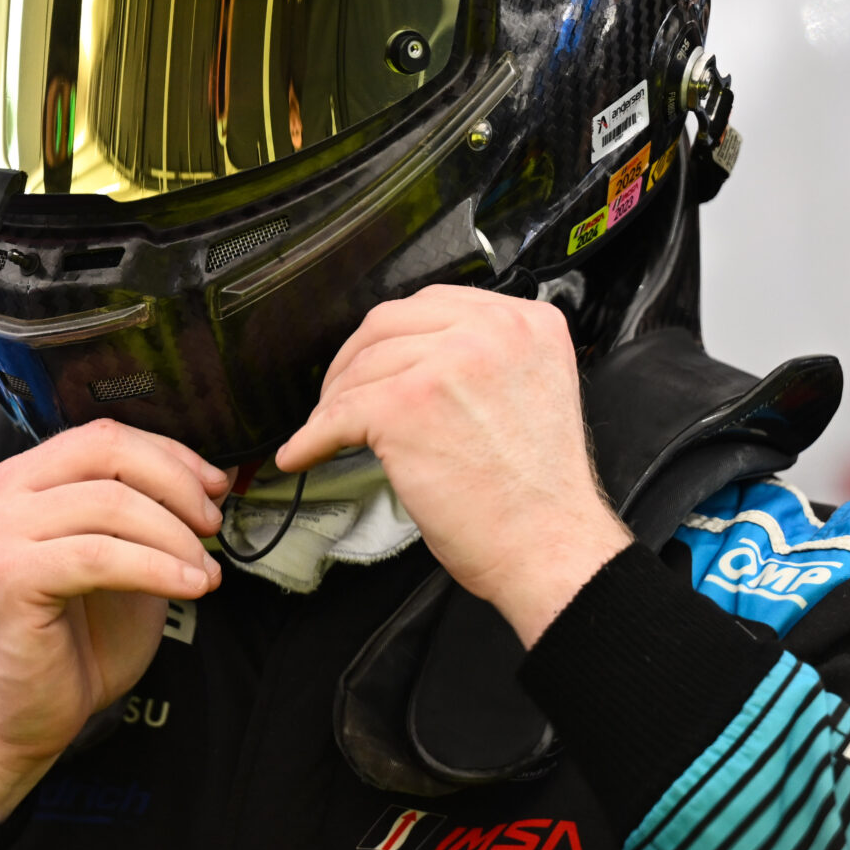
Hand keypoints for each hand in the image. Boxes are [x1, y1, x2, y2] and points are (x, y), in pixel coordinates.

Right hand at [0, 420, 228, 822]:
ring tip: (206, 571)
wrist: (14, 720)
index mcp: (21, 481)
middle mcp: (1, 495)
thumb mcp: (116, 563)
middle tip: (213, 523)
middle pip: (106, 453)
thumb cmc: (65, 647)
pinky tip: (189, 586)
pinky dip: (157, 567)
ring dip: (175, 536)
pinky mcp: (8, 577)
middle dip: (176, 483)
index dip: (170, 454)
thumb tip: (207, 483)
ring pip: (111, 503)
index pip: (104, 437)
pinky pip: (101, 555)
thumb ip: (142, 518)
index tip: (215, 486)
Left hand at [276, 285, 630, 645]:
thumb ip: (487, 358)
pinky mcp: (405, 406)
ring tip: (324, 432)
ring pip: (361, 368)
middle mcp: (491, 330)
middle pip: (388, 323)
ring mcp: (446, 364)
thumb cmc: (537, 491)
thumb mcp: (532, 389)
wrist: (547, 545)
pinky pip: (338, 414)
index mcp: (526, 322)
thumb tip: (416, 359)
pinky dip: (312, 438)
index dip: (392, 336)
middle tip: (338, 395)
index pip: (434, 304)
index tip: (373, 360)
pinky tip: (303, 453)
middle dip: (353, 360)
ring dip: (333, 403)